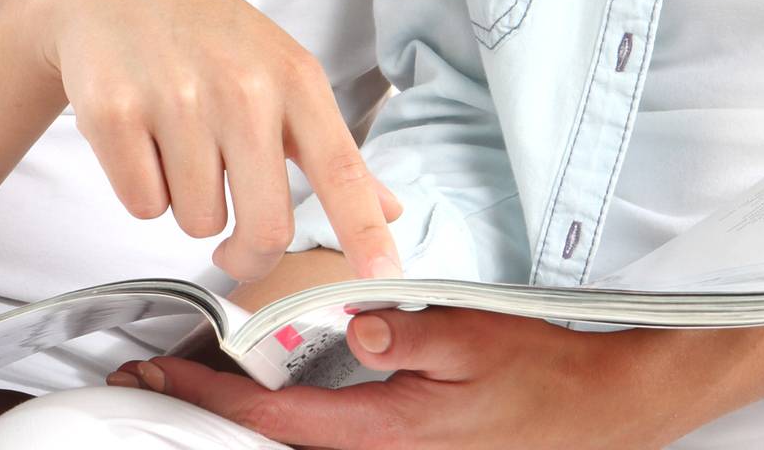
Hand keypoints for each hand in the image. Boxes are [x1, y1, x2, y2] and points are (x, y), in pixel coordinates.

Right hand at [32, 0, 401, 281]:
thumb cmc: (209, 34)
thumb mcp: (282, 70)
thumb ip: (334, 150)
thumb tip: (392, 211)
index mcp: (295, 78)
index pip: (340, 167)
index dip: (364, 229)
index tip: (386, 273)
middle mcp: (243, 89)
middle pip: (265, 228)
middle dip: (247, 256)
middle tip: (232, 246)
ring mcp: (177, 100)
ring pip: (196, 223)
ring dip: (188, 203)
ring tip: (179, 142)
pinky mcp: (115, 114)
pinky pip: (142, 205)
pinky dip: (142, 187)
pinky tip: (141, 135)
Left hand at [109, 296, 763, 448]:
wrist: (608, 406)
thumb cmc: (548, 373)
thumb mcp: (480, 338)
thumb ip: (412, 334)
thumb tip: (353, 326)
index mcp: (390, 436)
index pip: (277, 419)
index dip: (210, 398)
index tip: (159, 374)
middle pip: (277, 439)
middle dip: (212, 409)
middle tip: (155, 376)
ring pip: (303, 437)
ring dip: (249, 409)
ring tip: (199, 379)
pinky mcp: (414, 442)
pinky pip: (337, 430)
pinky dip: (294, 410)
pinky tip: (280, 385)